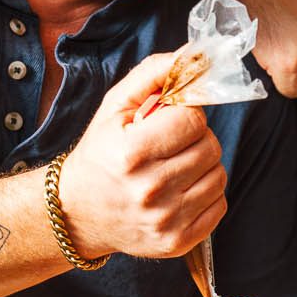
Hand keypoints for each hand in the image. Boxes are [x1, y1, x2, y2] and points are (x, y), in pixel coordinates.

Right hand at [60, 52, 226, 259]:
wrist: (76, 212)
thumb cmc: (99, 154)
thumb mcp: (114, 107)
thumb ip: (153, 74)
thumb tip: (194, 54)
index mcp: (130, 153)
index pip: (192, 119)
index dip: (185, 113)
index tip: (169, 120)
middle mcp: (149, 190)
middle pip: (210, 146)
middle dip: (195, 138)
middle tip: (171, 144)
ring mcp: (165, 221)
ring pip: (219, 175)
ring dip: (202, 165)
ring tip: (174, 166)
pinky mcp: (177, 242)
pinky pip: (219, 204)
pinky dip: (205, 193)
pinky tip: (180, 190)